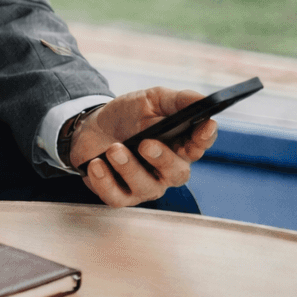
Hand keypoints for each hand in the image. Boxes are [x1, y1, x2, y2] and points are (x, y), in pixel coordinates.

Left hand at [69, 88, 218, 207]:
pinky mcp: (120, 194)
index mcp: (179, 146)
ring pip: (147, 188)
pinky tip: (97, 164)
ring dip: (129, 169)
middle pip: (178, 174)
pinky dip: (105, 182)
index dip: (204, 138)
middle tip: (145, 143)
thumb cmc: (127, 116)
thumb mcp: (151, 100)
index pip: (199, 145)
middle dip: (163, 159)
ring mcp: (145, 184)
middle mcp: (166, 170)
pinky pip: (117, 198)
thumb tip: (202, 99)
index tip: (204, 125)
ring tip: (114, 149)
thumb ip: (177, 100)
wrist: (92, 127)